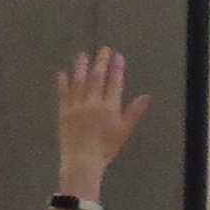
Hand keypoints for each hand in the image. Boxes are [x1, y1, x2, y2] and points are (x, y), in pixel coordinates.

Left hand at [55, 47, 146, 191]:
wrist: (82, 160)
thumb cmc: (106, 148)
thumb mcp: (124, 131)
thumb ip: (134, 112)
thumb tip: (147, 96)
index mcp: (109, 108)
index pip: (114, 83)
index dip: (116, 69)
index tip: (118, 56)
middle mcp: (93, 104)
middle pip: (97, 79)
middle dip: (100, 63)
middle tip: (103, 49)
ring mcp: (76, 106)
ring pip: (79, 82)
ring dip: (81, 68)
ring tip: (83, 55)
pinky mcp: (64, 112)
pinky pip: (63, 94)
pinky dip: (63, 82)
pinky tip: (62, 73)